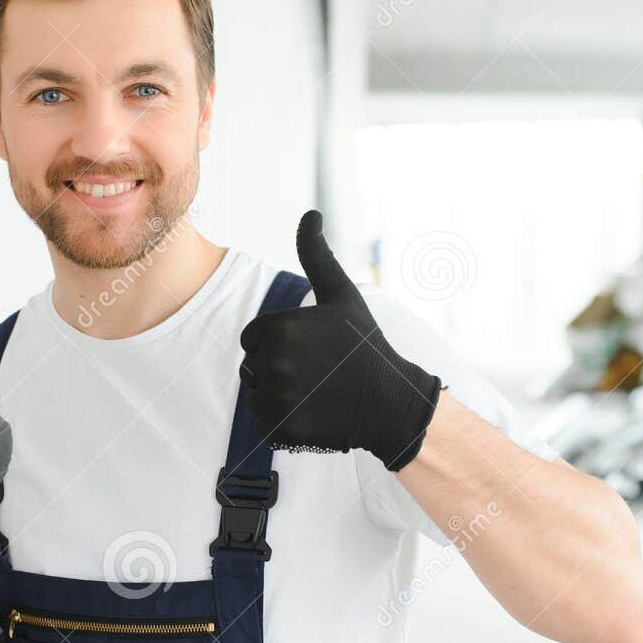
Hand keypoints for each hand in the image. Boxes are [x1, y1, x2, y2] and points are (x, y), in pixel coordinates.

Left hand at [239, 210, 441, 470]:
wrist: (390, 402)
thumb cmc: (364, 346)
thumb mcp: (342, 295)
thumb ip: (317, 255)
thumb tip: (311, 213)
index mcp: (280, 326)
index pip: (253, 339)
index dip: (279, 345)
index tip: (312, 351)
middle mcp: (275, 362)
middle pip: (251, 369)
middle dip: (278, 372)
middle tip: (317, 375)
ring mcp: (278, 398)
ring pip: (256, 397)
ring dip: (279, 399)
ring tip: (316, 394)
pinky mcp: (282, 429)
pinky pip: (263, 425)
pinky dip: (283, 425)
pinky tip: (314, 416)